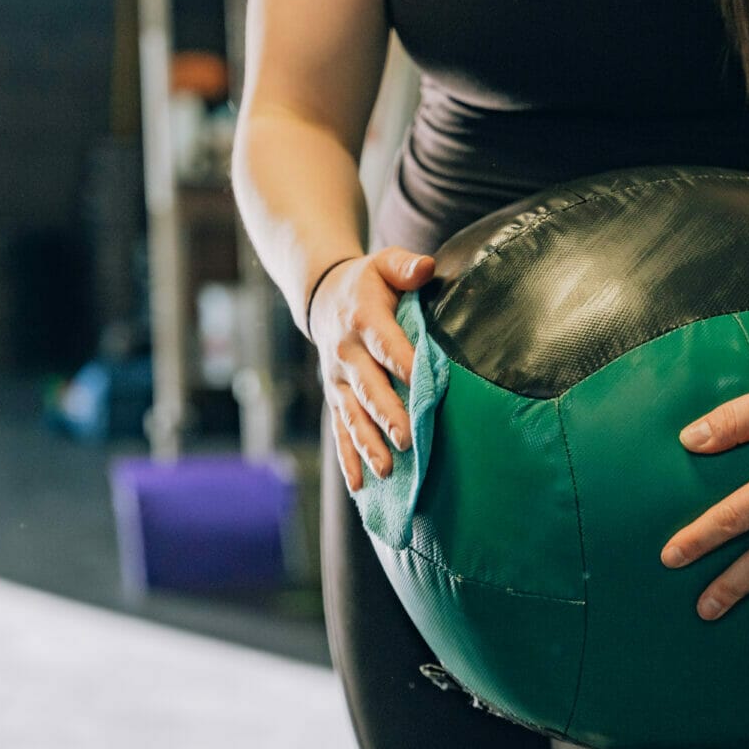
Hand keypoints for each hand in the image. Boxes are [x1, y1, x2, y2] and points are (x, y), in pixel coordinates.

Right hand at [310, 247, 435, 491]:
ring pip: (352, 416)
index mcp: (364, 319)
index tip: (424, 383)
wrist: (322, 296)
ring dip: (368, 444)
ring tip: (387, 471)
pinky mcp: (336, 397)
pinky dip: (348, 458)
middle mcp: (347, 354)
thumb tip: (427, 268)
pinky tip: (360, 486)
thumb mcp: (384, 263)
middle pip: (369, 387)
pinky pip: (340, 430)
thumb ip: (406, 266)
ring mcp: (338, 380)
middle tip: (407, 440)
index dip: (404, 363)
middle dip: (387, 415)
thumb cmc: (367, 281)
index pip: (386, 344)